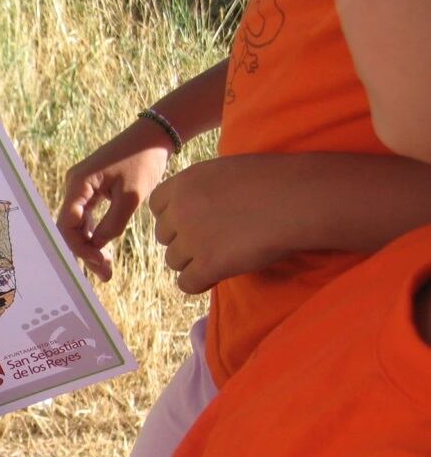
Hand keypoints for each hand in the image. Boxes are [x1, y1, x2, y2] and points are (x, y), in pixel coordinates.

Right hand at [57, 119, 173, 279]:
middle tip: (106, 274)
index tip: (100, 263)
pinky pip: (86, 219)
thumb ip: (112, 224)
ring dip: (90, 247)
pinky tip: (105, 251)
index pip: (67, 224)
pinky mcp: (91, 191)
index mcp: (79, 184)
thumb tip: (98, 247)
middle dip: (85, 252)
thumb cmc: (143, 161)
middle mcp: (74, 186)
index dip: (80, 248)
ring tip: (106, 269)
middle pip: (70, 228)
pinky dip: (94, 236)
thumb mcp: (131, 196)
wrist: (154, 136)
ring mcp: (81, 188)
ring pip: (78, 226)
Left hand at [149, 155, 293, 292]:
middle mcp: (180, 210)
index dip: (173, 216)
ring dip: (194, 262)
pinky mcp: (207, 265)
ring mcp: (191, 239)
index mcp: (183, 182)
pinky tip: (218, 275)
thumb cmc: (273, 181)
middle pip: (164, 237)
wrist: (298, 199)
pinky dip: (200, 283)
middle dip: (184, 240)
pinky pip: (186, 284)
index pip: (156, 206)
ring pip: (174, 262)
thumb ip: (200, 189)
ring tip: (223, 254)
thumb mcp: (225, 172)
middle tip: (214, 240)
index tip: (196, 219)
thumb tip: (188, 209)